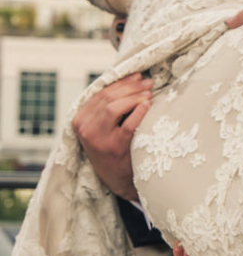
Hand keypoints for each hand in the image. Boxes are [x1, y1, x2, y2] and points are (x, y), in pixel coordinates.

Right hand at [72, 74, 151, 198]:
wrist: (115, 179)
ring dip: (134, 97)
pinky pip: (127, 125)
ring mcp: (98, 138)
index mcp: (80, 120)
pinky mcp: (113, 147)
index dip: (121, 82)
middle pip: (108, 98)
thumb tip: (131, 80)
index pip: (101, 93)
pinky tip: (147, 105)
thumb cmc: (112, 148)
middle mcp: (85, 128)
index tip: (138, 76)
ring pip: (114, 108)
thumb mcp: (101, 128)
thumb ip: (107, 108)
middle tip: (148, 83)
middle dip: (130, 87)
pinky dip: (138, 112)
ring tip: (149, 93)